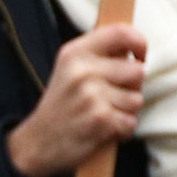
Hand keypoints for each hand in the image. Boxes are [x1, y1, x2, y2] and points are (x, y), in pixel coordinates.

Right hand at [6, 21, 146, 176]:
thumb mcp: (70, 69)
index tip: (140, 56)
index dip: (139, 42)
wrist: (36, 143)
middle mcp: (82, 71)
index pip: (120, 33)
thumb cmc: (62, 105)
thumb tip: (135, 44)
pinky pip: (131, 122)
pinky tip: (103, 129)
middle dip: (131, 88)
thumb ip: (99, 54)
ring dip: (126, 111)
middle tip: (109, 97)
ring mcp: (91, 95)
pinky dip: (122, 130)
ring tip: (102, 114)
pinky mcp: (100, 119)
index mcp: (75, 53)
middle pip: (137, 71)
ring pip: (137, 99)